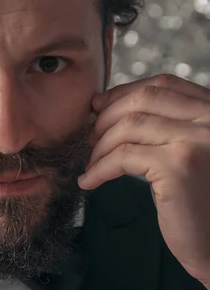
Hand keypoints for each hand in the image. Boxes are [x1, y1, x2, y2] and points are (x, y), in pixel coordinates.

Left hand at [78, 74, 209, 289]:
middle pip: (143, 99)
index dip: (124, 93)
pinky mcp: (178, 166)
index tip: (98, 107)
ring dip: (100, 145)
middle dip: (107, 116)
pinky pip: (123, 156)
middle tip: (89, 138)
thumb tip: (107, 107)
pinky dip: (99, 168)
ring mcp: (196, 140)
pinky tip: (89, 181)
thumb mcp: (187, 154)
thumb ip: (166, 128)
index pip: (162, 85)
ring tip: (90, 163)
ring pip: (129, 126)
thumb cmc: (199, 204)